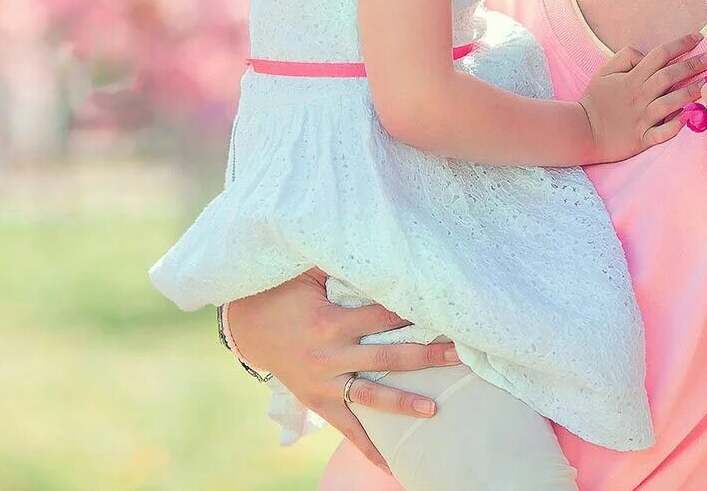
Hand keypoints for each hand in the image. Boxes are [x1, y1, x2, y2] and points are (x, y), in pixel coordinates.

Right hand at [221, 267, 461, 471]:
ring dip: (405, 401)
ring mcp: (325, 382)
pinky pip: (347, 428)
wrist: (246, 325)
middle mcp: (330, 355)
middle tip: (460, 355)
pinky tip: (393, 465)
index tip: (444, 312)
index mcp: (331, 322)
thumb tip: (374, 240)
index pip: (383, 316)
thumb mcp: (306, 271)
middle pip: (387, 356)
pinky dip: (369, 447)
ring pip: (372, 395)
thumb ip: (340, 263)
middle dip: (426, 356)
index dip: (413, 313)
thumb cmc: (282, 291)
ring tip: (436, 410)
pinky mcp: (318, 400)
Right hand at [578, 34, 706, 162]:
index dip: (680, 44)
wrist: (582, 130)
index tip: (697, 37)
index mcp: (632, 78)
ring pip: (671, 102)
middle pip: (670, 76)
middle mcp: (640, 95)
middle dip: (693, 65)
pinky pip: (663, 132)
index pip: (659, 55)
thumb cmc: (595, 100)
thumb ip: (626, 57)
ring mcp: (642, 117)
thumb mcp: (604, 71)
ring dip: (692, 92)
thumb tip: (647, 56)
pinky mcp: (643, 138)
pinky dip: (677, 126)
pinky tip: (691, 118)